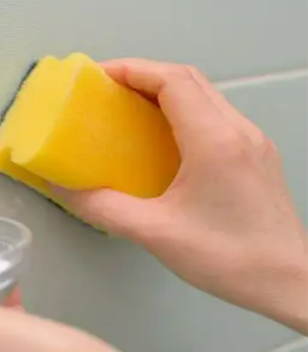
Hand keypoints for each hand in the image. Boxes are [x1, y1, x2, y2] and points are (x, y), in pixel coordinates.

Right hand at [53, 58, 307, 333]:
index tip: (100, 75)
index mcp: (215, 141)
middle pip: (189, 78)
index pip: (173, 80)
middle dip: (144, 74)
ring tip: (130, 106)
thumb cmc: (233, 259)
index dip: (133, 69)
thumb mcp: (157, 234)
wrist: (291, 282)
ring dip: (165, 90)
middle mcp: (238, 131)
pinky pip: (215, 115)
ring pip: (204, 94)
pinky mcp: (255, 155)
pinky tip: (163, 137)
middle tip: (109, 88)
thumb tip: (66, 190)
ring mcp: (252, 141)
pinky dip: (183, 110)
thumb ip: (104, 209)